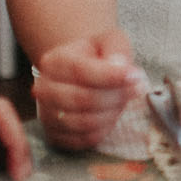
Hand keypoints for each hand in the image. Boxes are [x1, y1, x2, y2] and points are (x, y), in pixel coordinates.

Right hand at [32, 28, 145, 151]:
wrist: (80, 68)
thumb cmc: (98, 54)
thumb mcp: (110, 41)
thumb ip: (117, 51)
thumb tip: (122, 69)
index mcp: (54, 61)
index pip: (83, 72)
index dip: (113, 77)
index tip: (137, 77)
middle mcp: (44, 88)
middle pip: (84, 100)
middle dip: (116, 96)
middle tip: (136, 89)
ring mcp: (46, 114)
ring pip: (85, 122)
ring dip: (112, 113)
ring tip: (123, 100)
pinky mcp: (54, 134)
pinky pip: (83, 139)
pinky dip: (104, 129)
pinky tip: (112, 114)